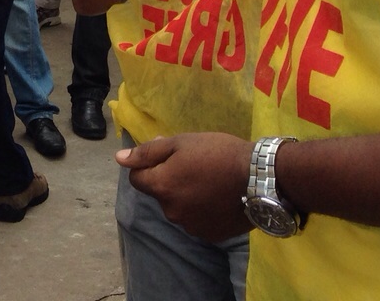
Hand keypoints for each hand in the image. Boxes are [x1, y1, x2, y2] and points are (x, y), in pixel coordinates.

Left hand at [117, 132, 253, 241]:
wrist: (259, 178)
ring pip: (179, 207)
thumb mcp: (181, 143)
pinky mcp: (210, 235)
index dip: (147, 165)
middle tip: (194, 165)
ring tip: (210, 181)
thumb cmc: (218, 153)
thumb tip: (119, 159)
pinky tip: (219, 197)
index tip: (168, 157)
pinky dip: (202, 210)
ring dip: (186, 196)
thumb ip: (148, 153)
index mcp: (161, 186)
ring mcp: (190, 226)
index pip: (137, 179)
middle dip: (170, 180)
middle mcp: (171, 211)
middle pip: (160, 193)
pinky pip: (197, 220)